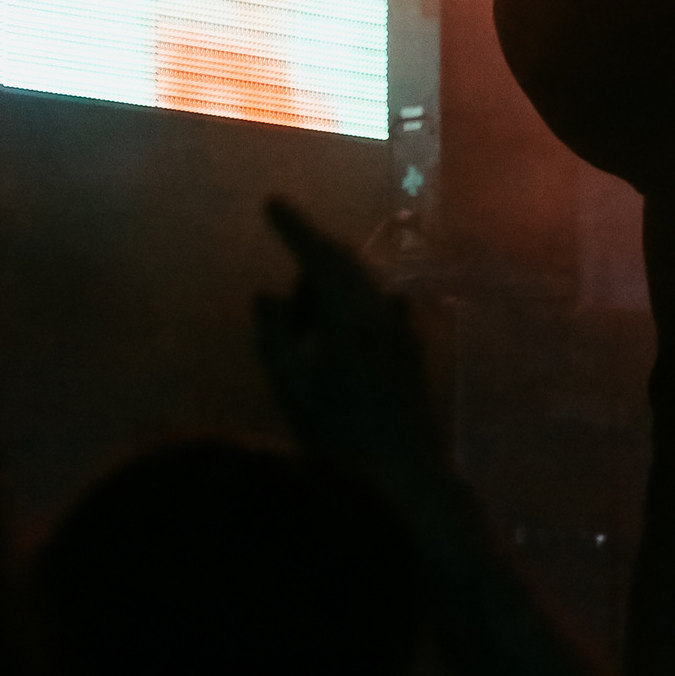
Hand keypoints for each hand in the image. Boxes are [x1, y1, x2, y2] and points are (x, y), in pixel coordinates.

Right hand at [253, 198, 441, 483]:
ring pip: (361, 285)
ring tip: (299, 312)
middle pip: (345, 263)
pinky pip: (374, 308)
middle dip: (311, 252)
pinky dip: (348, 305)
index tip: (271, 201)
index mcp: (351, 312)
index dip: (294, 226)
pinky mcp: (410, 350)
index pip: (320, 253)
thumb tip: (264, 294)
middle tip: (283, 251)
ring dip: (328, 285)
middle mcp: (383, 310)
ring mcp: (401, 330)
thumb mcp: (291, 387)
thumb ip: (275, 335)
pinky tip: (335, 327)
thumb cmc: (339, 434)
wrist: (407, 473)